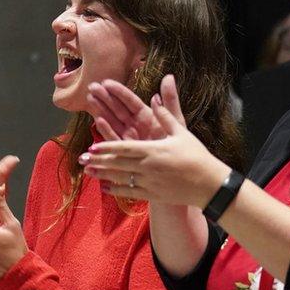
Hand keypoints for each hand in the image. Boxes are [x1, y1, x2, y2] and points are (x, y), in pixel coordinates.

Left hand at [81, 76, 228, 208]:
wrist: (208, 184)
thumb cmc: (196, 155)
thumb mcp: (182, 132)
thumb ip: (166, 114)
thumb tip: (155, 96)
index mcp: (153, 149)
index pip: (124, 147)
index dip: (106, 147)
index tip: (91, 147)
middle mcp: (147, 166)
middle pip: (117, 163)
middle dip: (98, 161)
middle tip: (81, 160)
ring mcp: (148, 182)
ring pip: (120, 178)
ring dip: (102, 175)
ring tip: (88, 172)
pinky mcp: (152, 194)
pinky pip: (129, 192)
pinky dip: (115, 190)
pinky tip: (105, 188)